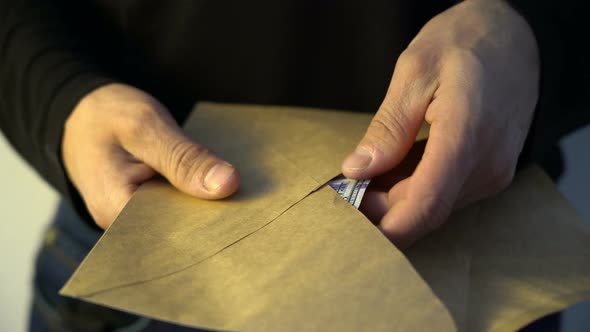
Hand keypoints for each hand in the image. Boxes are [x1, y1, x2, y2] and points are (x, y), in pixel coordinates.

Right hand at [62, 83, 239, 228]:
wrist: (82, 111)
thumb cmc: (106, 115)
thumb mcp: (146, 126)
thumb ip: (184, 157)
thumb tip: (227, 184)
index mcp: (115, 210)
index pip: (172, 235)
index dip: (210, 226)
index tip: (245, 214)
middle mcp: (123, 225)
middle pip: (178, 233)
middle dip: (212, 218)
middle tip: (249, 204)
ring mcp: (134, 219)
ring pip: (180, 221)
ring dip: (206, 207)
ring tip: (239, 195)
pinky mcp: (146, 208)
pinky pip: (177, 210)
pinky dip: (197, 197)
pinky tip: (218, 187)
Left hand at [342, 0, 539, 246]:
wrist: (518, 37)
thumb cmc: (467, 42)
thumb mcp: (415, 72)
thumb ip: (388, 128)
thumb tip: (357, 170)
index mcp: (466, 137)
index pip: (425, 206)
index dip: (386, 227)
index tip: (351, 227)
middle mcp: (486, 165)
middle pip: (423, 210)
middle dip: (380, 208)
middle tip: (346, 188)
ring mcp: (493, 172)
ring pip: (433, 205)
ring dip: (396, 198)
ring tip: (367, 172)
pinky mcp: (491, 172)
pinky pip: (446, 193)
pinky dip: (415, 187)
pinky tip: (394, 167)